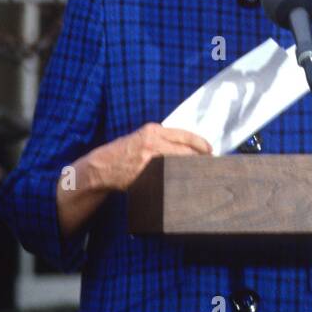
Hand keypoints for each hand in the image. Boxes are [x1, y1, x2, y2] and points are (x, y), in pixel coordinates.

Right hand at [89, 122, 211, 191]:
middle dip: (200, 156)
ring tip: (201, 172)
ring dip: (192, 167)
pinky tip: (185, 181)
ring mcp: (150, 156)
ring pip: (180, 160)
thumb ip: (159, 140)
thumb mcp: (140, 139)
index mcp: (153, 130)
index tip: (210, 149)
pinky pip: (168, 173)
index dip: (200, 142)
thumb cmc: (121, 154)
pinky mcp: (146, 171)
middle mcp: (153, 140)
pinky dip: (178, 177)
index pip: (184, 134)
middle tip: (210, 163)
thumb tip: (182, 147)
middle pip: (186, 148)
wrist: (101, 167)